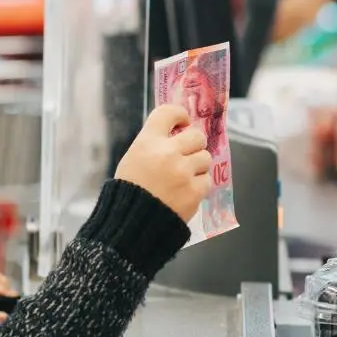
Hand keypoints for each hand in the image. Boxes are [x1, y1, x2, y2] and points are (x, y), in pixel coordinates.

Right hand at [115, 104, 213, 220]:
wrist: (132, 225)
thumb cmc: (129, 192)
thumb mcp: (132, 159)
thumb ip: (153, 145)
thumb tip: (176, 136)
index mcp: (148, 142)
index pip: (169, 112)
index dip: (180, 115)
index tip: (183, 122)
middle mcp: (167, 153)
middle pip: (197, 135)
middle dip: (194, 144)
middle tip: (187, 154)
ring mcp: (183, 172)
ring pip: (205, 158)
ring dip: (198, 166)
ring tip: (184, 177)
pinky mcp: (194, 191)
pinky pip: (207, 180)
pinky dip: (198, 186)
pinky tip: (186, 192)